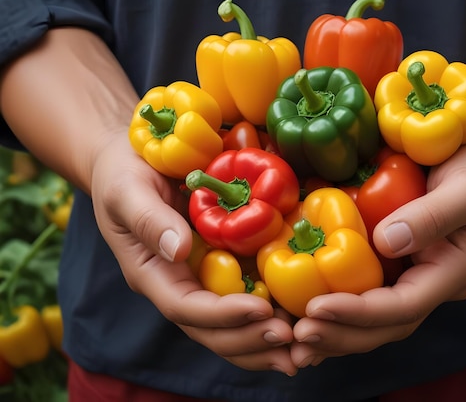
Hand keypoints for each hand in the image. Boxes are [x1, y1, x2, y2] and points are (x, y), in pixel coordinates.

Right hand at [89, 132, 297, 374]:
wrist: (134, 162)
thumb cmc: (124, 173)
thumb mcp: (127, 189)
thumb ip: (148, 219)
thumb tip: (179, 250)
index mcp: (153, 274)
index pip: (186, 308)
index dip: (223, 316)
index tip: (261, 310)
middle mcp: (179, 285)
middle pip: (212, 330)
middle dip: (249, 338)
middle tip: (290, 337)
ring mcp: (203, 279)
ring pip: (231, 325)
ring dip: (264, 338)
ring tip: (302, 341)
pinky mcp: (225, 265)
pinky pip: (247, 296)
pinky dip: (273, 312)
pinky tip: (301, 313)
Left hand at [290, 128, 465, 367]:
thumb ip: (433, 216)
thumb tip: (385, 243)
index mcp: (454, 273)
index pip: (404, 307)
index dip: (360, 314)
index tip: (317, 309)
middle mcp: (431, 283)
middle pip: (385, 326)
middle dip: (341, 334)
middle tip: (296, 336)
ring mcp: (414, 274)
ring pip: (373, 319)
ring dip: (334, 331)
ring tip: (293, 338)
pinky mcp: (396, 261)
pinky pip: (365, 291)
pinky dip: (336, 307)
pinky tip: (305, 313)